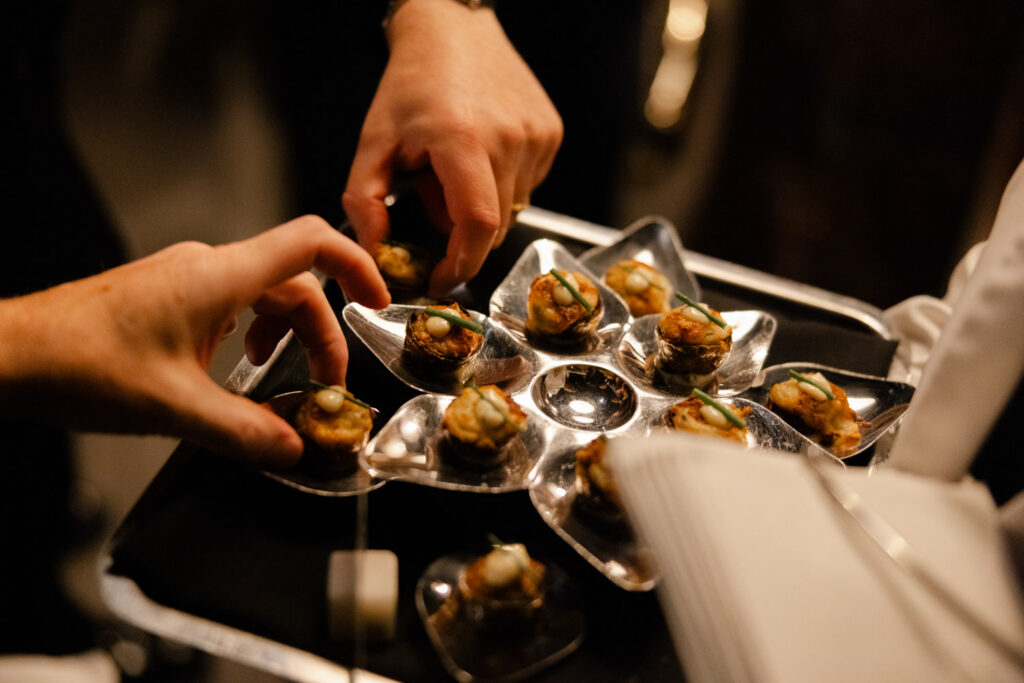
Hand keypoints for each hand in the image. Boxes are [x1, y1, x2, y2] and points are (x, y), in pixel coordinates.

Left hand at [0, 216, 388, 466]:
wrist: (11, 353)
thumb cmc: (80, 363)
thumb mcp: (175, 408)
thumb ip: (245, 432)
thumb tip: (294, 447)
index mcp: (219, 276)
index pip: (311, 243)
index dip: (357, 265)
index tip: (379, 302)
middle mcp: (207, 266)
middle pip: (295, 284)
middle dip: (320, 336)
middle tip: (324, 387)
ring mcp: (186, 276)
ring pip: (263, 293)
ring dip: (285, 336)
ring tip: (281, 379)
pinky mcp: (169, 292)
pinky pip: (232, 301)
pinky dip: (251, 332)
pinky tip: (236, 368)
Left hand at [343, 0, 562, 296]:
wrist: (453, 27)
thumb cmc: (410, 83)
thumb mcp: (373, 141)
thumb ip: (365, 201)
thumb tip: (374, 252)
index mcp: (463, 141)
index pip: (476, 226)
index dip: (460, 264)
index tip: (439, 278)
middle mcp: (510, 140)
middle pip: (492, 226)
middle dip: (459, 234)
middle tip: (430, 202)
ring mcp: (537, 137)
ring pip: (511, 209)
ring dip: (480, 208)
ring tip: (452, 168)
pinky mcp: (551, 134)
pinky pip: (527, 186)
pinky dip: (501, 187)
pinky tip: (479, 155)